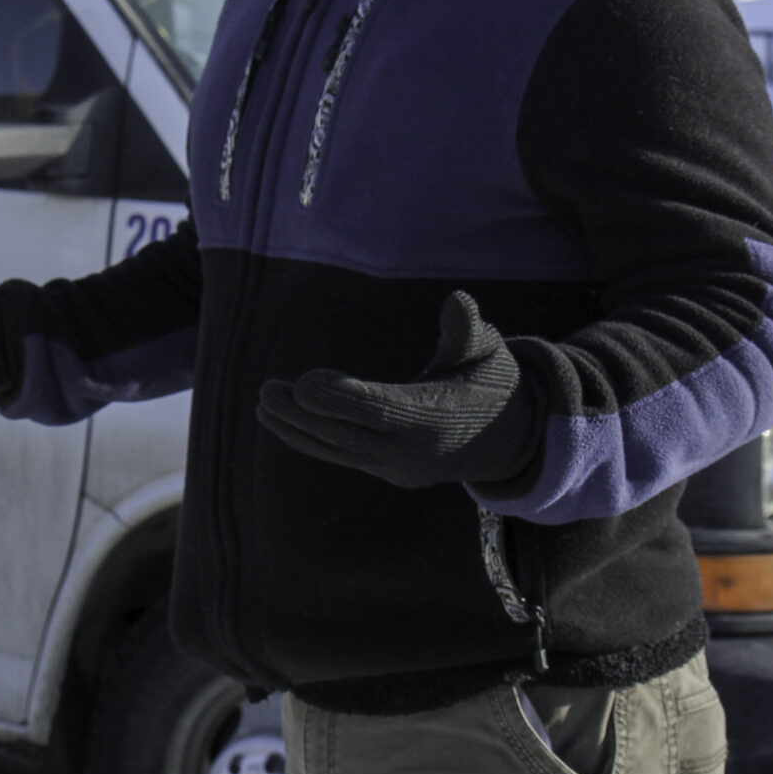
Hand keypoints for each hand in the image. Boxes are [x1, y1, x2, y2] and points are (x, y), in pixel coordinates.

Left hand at [257, 292, 536, 486]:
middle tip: (266, 392)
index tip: (304, 379)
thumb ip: (467, 330)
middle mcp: (414, 452)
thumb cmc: (492, 382)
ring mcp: (399, 469)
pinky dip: (311, 441)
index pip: (380, 411)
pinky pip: (343, 456)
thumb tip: (458, 300)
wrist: (509, 439)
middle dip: (304, 416)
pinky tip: (281, 421)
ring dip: (297, 429)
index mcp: (437, 417)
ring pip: (339, 451)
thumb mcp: (488, 352)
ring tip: (263, 404)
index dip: (340, 398)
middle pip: (348, 436)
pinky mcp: (388, 473)